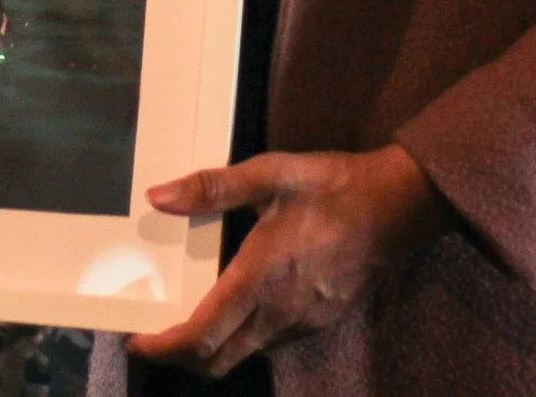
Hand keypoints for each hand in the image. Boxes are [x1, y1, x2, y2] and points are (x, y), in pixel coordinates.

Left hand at [126, 145, 454, 376]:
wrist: (398, 208)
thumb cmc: (332, 188)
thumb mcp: (271, 174)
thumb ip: (213, 188)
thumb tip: (159, 196)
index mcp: (259, 279)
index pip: (200, 336)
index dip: (163, 347)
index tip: (138, 340)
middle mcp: (278, 313)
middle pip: (216, 361)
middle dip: (180, 357)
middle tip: (156, 336)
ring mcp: (301, 323)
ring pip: (244, 355)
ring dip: (211, 350)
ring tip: (191, 321)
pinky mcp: (319, 322)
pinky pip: (269, 343)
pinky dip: (242, 339)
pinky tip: (238, 308)